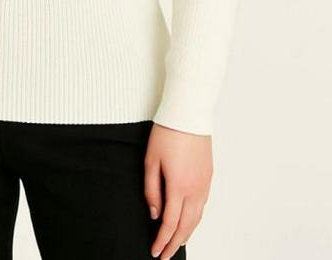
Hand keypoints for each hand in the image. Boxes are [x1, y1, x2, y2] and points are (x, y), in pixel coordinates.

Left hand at [144, 123, 212, 258]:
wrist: (189, 113)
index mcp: (178, 187)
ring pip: (197, 218)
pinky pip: (203, 205)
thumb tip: (155, 212)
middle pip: (186, 226)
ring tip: (176, 243)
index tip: (155, 251)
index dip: (162, 240)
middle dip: (175, 243)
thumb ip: (151, 190)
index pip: (170, 223)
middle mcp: (195, 189)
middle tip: (166, 255)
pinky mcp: (209, 176)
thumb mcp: (150, 161)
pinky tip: (189, 221)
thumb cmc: (168, 133)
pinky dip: (195, 219)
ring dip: (187, 233)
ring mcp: (204, 183)